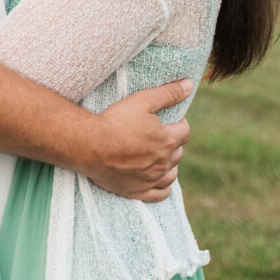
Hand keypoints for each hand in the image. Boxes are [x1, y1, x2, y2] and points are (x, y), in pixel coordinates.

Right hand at [84, 80, 192, 201]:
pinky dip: (163, 188)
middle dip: (173, 143)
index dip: (179, 123)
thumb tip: (189, 85)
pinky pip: (159, 194)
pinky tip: (159, 180)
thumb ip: (168, 93)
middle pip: (178, 152)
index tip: (171, 120)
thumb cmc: (115, 121)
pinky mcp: (138, 191)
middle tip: (160, 134)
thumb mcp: (142, 100)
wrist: (90, 145)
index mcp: (167, 141)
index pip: (185, 131)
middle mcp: (163, 163)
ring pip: (171, 174)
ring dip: (170, 164)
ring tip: (160, 155)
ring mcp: (151, 179)